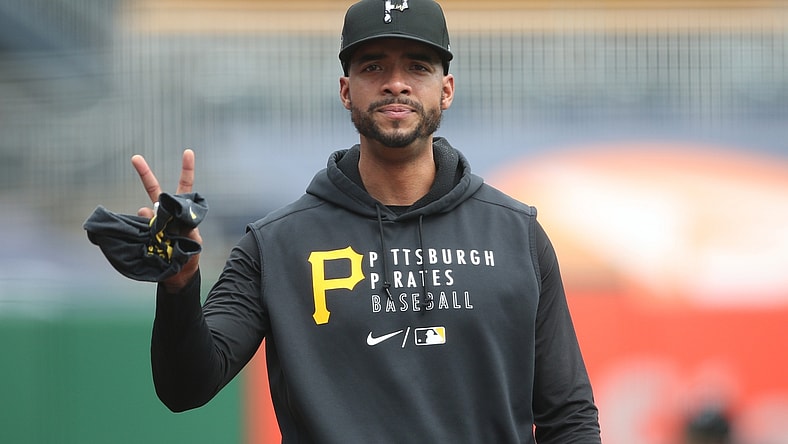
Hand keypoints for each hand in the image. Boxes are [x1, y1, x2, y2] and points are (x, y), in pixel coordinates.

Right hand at [131, 149, 202, 291]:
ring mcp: (154, 222)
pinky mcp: (144, 234)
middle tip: (135, 157)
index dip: (187, 169)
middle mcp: (166, 213)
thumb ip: (179, 224)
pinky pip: (139, 227)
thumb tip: (151, 210)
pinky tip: (151, 241)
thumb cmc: (190, 255)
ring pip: (145, 210)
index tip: (188, 152)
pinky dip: (141, 230)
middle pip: (155, 190)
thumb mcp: (193, 240)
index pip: (185, 187)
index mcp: (182, 211)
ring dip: (149, 219)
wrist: (179, 276)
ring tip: (163, 239)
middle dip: (145, 173)